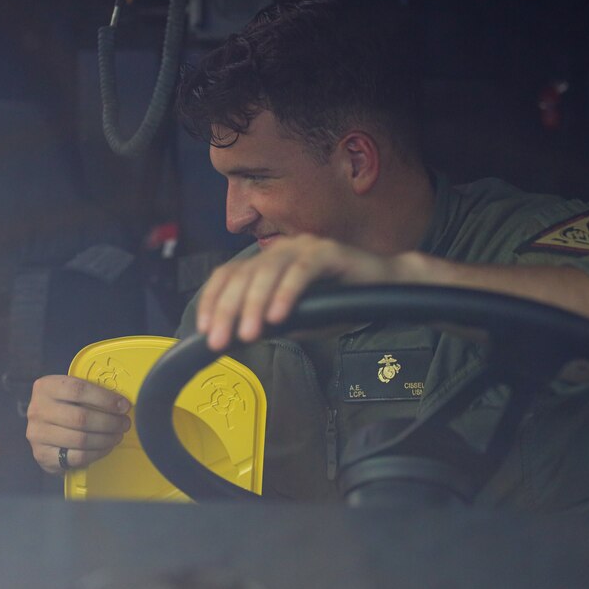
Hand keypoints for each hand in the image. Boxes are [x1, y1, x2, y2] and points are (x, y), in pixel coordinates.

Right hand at [25, 375, 131, 474]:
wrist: (40, 429)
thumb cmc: (62, 406)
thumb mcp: (68, 392)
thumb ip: (90, 392)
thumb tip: (121, 403)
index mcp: (46, 387)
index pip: (78, 390)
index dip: (105, 399)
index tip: (124, 406)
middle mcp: (38, 409)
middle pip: (81, 418)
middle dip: (110, 422)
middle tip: (124, 423)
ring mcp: (37, 434)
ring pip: (81, 439)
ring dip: (106, 438)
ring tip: (118, 435)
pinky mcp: (42, 455)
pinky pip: (77, 457)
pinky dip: (97, 453)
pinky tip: (106, 447)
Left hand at [197, 235, 420, 350]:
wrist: (386, 288)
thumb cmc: (340, 304)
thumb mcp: (297, 320)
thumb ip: (270, 324)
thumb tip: (238, 338)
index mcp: (267, 262)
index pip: (228, 275)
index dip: (212, 300)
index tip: (203, 330)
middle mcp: (280, 249)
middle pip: (242, 275)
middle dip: (227, 310)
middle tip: (219, 341)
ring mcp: (303, 246)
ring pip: (268, 272)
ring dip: (254, 305)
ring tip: (248, 334)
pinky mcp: (327, 251)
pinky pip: (301, 271)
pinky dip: (286, 293)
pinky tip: (279, 316)